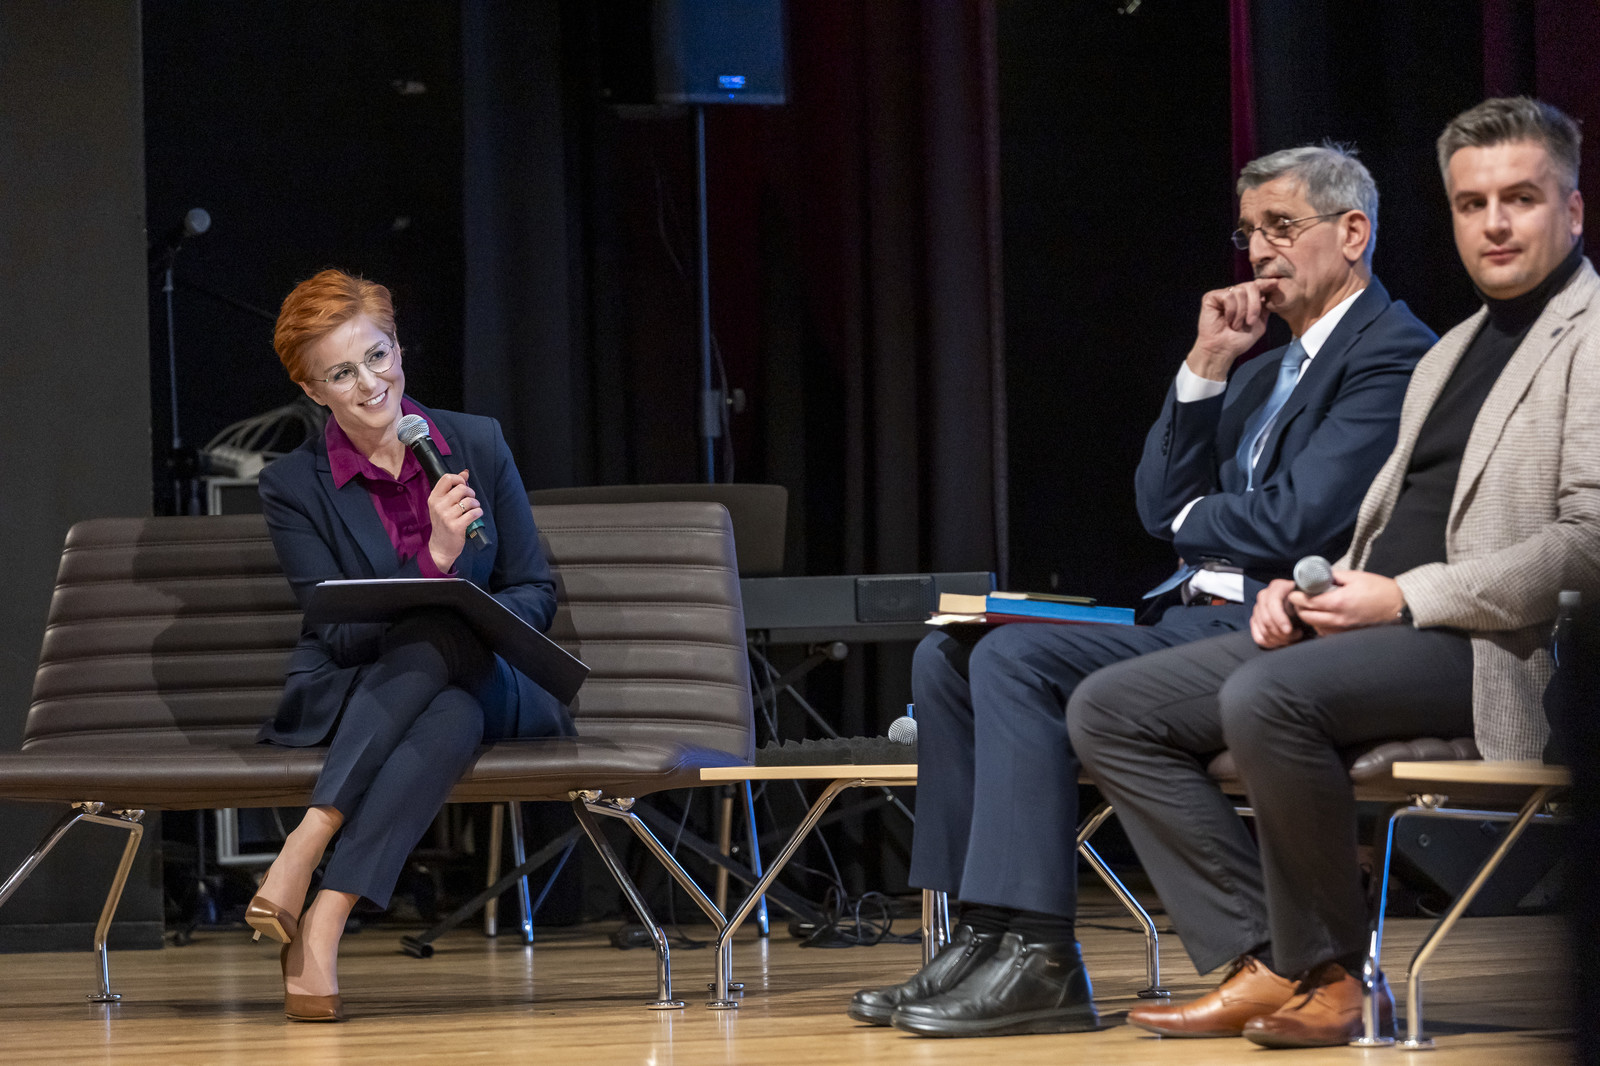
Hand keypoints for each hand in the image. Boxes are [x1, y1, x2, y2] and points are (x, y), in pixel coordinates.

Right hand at [426, 468, 481, 572]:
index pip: (447, 478)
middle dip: (471, 492)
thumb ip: (452, 488)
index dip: (459, 478)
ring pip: (469, 501)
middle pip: (461, 488)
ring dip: (476, 504)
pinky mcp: (456, 526)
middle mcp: (438, 506)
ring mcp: (446, 516)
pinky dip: (478, 513)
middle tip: (471, 499)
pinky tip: (476, 515)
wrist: (440, 547)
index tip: (464, 484)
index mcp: (434, 498)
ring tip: (474, 508)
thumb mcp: (443, 505)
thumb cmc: (443, 523)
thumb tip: (465, 472)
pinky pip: (473, 513)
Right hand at [1186, 278, 1281, 379]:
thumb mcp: (1260, 323)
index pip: (1257, 285)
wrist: (1223, 350)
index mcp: (1245, 299)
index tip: (1275, 283)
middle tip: (1251, 322)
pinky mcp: (1211, 297)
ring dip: (1242, 312)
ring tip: (1236, 325)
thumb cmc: (1239, 340)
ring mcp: (1222, 295)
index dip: (1266, 284)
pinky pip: (1228, 296)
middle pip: (1251, 286)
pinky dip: (1231, 310)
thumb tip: (1272, 288)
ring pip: (1240, 291)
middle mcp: (1234, 294)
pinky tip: (1228, 320)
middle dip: (1255, 305)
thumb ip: (1265, 307)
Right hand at [1250, 578, 1304, 648]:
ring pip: (1264, 630)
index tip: (1289, 630)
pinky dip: (1271, 643)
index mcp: (1277, 586)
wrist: (1304, 609)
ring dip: (1279, 639)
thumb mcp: (1308, 601)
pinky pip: (1259, 637)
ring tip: (1293, 637)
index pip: (1272, 602)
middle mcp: (1265, 596)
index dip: (1279, 618)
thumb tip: (1299, 609)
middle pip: (1266, 619)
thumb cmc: (1307, 605)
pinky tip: (1283, 641)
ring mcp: (1258, 609)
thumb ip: (1305, 603)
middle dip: (1281, 632)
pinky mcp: (1255, 621)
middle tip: (1296, 636)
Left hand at [1288, 570, 1404, 635]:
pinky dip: (1319, 624)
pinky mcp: (1347, 634)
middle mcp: (1338, 618)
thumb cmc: (1379, 589)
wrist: (1398, 606)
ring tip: (1310, 606)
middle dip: (1299, 607)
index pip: (1308, 602)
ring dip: (1308, 617)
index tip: (1293, 592)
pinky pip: (1325, 632)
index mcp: (1338, 602)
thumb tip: (1317, 576)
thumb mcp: (1355, 576)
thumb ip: (1333, 576)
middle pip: (1306, 616)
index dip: (1296, 597)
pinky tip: (1322, 616)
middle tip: (1299, 598)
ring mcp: (1342, 629)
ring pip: (1314, 626)